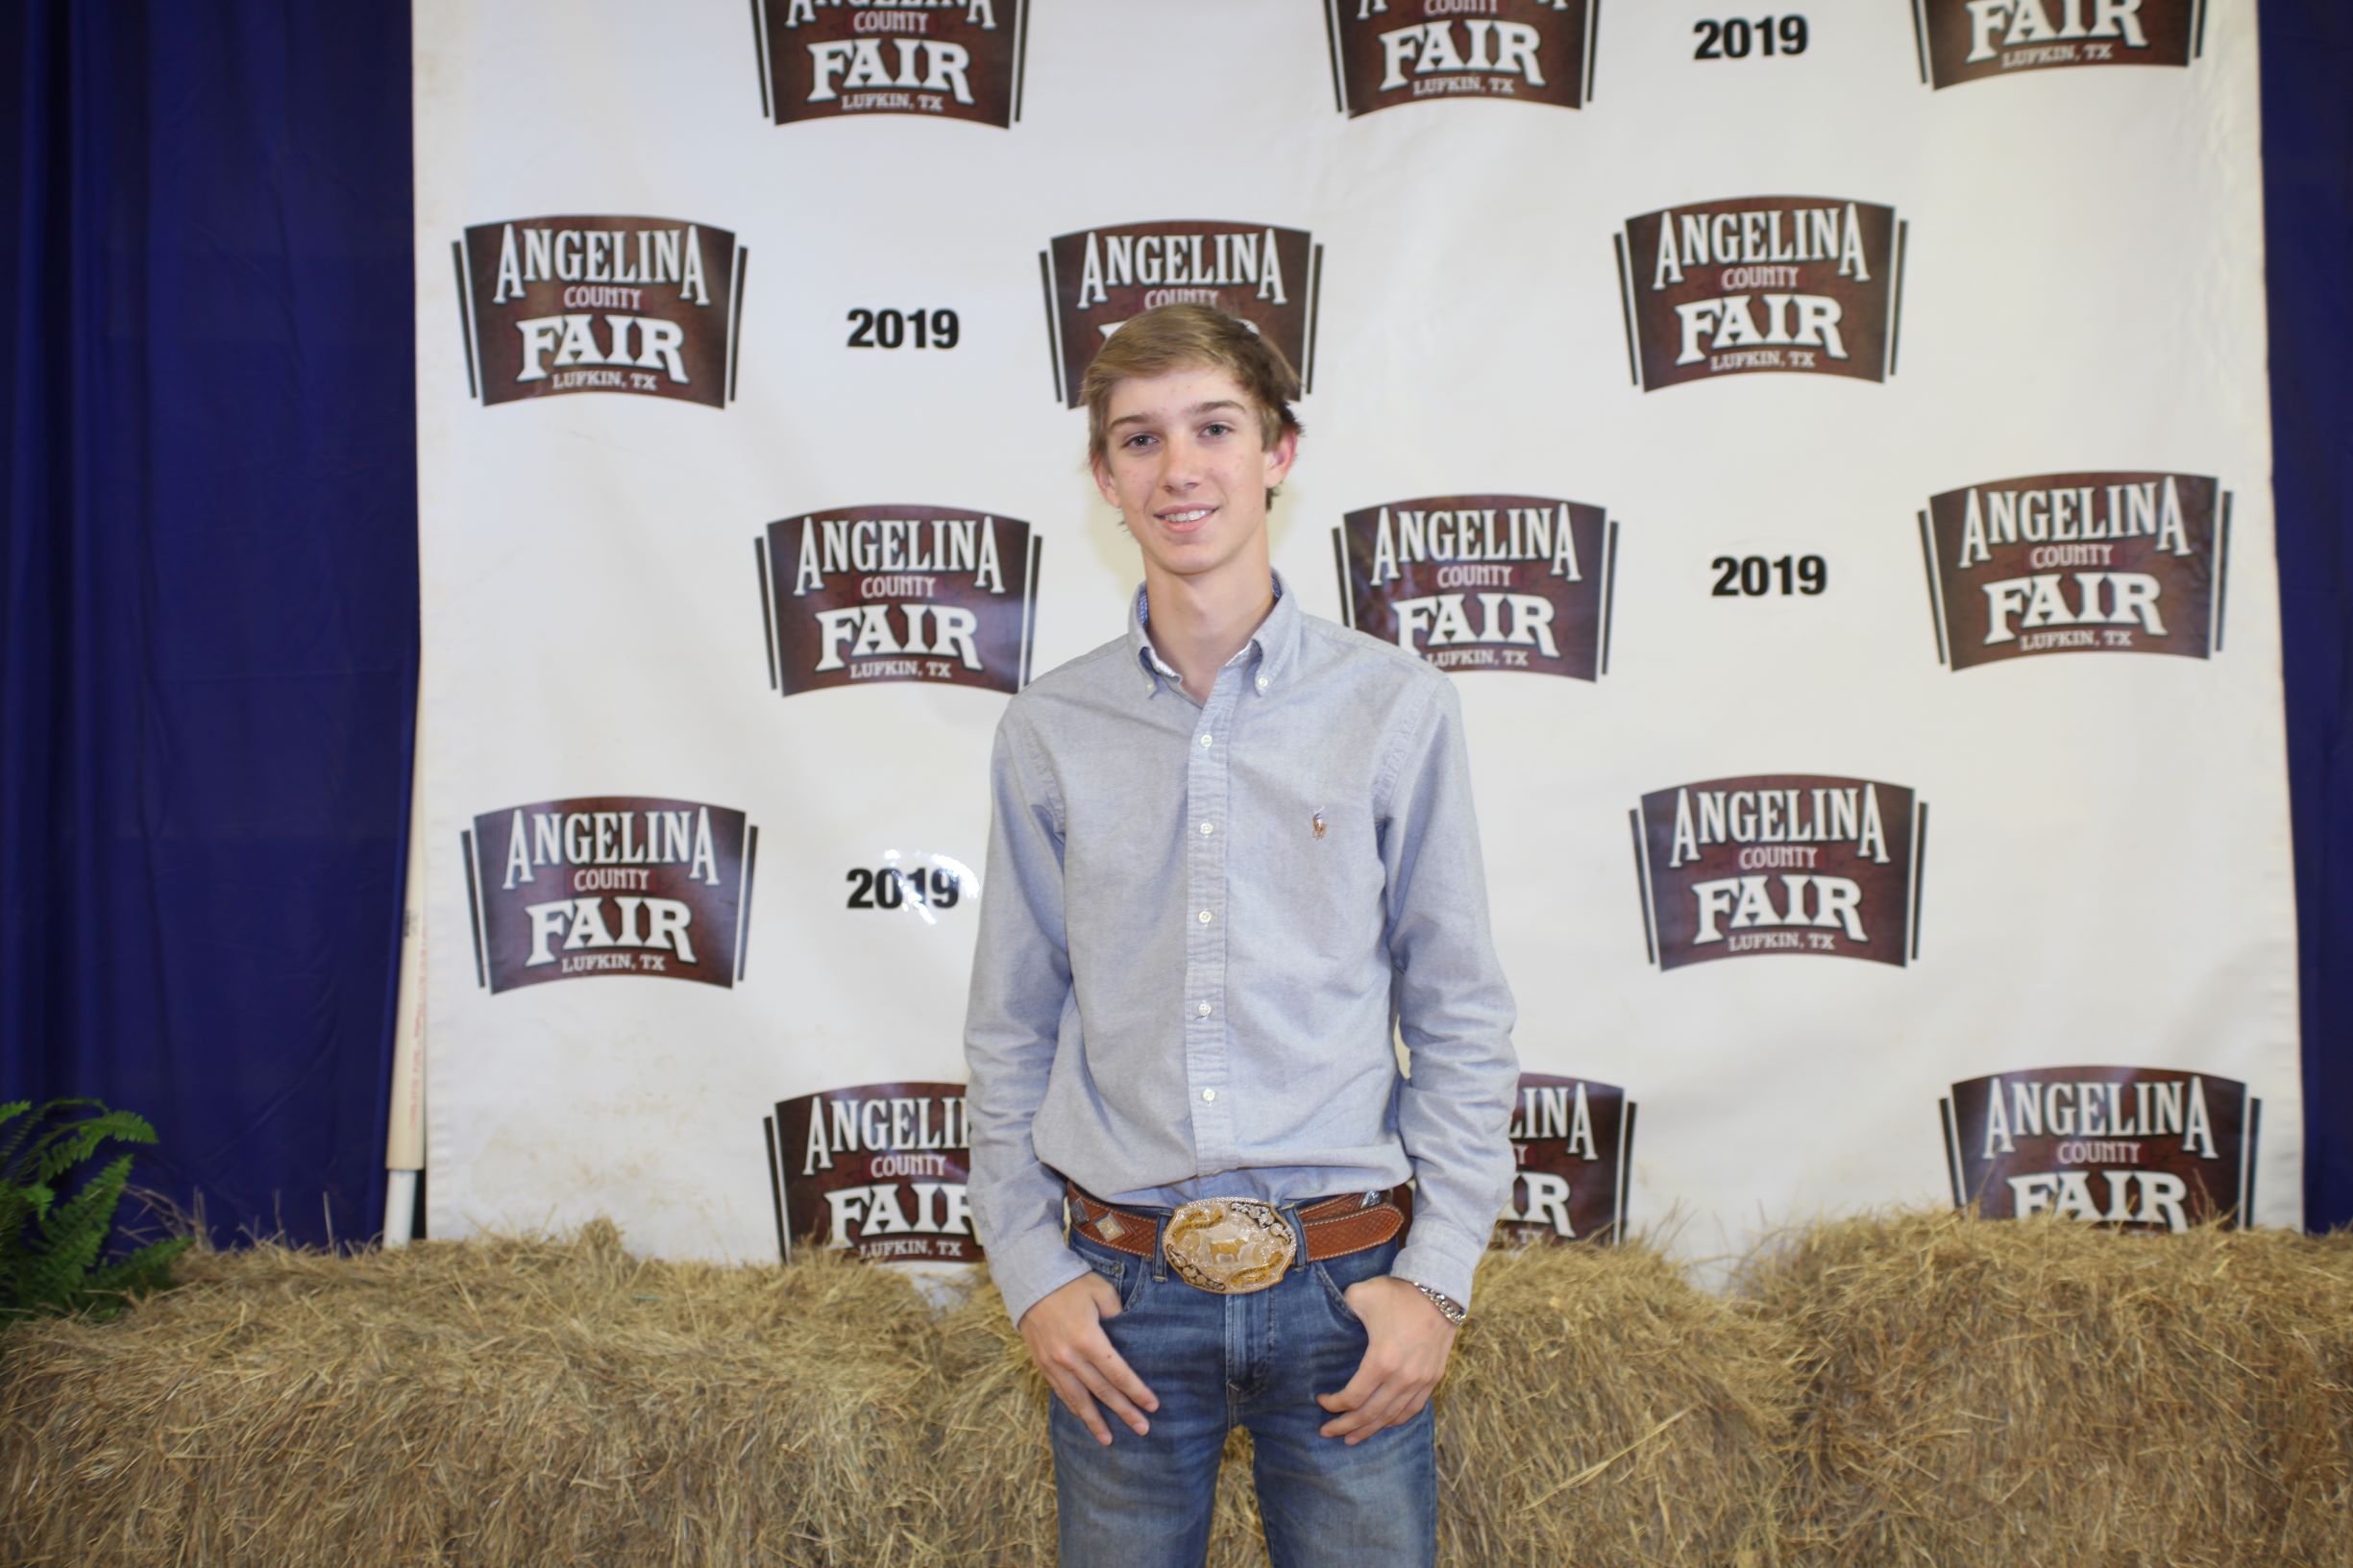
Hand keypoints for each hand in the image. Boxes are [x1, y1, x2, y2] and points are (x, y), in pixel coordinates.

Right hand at [1018, 1270, 1159, 1445]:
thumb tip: (1128, 1337)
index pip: (1118, 1373)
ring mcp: (1053, 1363)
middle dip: (1124, 1411)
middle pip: (1102, 1391)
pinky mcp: (1042, 1364)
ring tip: (1108, 1440)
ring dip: (1094, 1421)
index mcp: (1088, 1339)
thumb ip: (1118, 1316)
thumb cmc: (1071, 1283)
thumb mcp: (1101, 1292)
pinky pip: (1060, 1392)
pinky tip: (1083, 1417)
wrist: (1030, 1280)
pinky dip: (1073, 1407)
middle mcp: (1070, 1357)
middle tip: (1142, 1429)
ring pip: (1078, 1399)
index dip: (1136, 1391)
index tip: (1152, 1406)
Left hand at [1316, 1276, 1457, 1443]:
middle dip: (1345, 1426)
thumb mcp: (1360, 1295)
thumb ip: (1340, 1310)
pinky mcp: (1434, 1378)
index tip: (1321, 1400)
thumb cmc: (1397, 1292)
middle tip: (1327, 1432)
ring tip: (1352, 1438)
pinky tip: (1384, 1423)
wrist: (1439, 1289)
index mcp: (1381, 1360)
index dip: (1334, 1404)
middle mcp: (1403, 1377)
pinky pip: (1413, 1409)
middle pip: (1370, 1414)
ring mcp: (1421, 1380)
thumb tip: (1328, 1320)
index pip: (1353, 1397)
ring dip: (1370, 1430)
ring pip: (1392, 1417)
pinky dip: (1396, 1420)